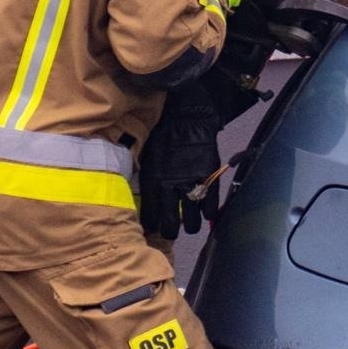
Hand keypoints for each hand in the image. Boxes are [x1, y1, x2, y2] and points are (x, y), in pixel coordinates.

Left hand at [138, 81, 222, 239]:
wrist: (185, 116)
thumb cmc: (160, 134)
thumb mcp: (145, 157)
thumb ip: (145, 178)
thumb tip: (138, 196)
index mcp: (152, 182)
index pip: (150, 217)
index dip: (151, 226)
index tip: (151, 228)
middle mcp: (171, 189)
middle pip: (170, 226)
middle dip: (169, 232)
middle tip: (170, 231)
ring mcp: (192, 185)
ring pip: (192, 222)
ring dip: (190, 226)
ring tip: (190, 225)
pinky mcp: (209, 179)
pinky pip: (210, 207)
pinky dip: (208, 213)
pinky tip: (205, 214)